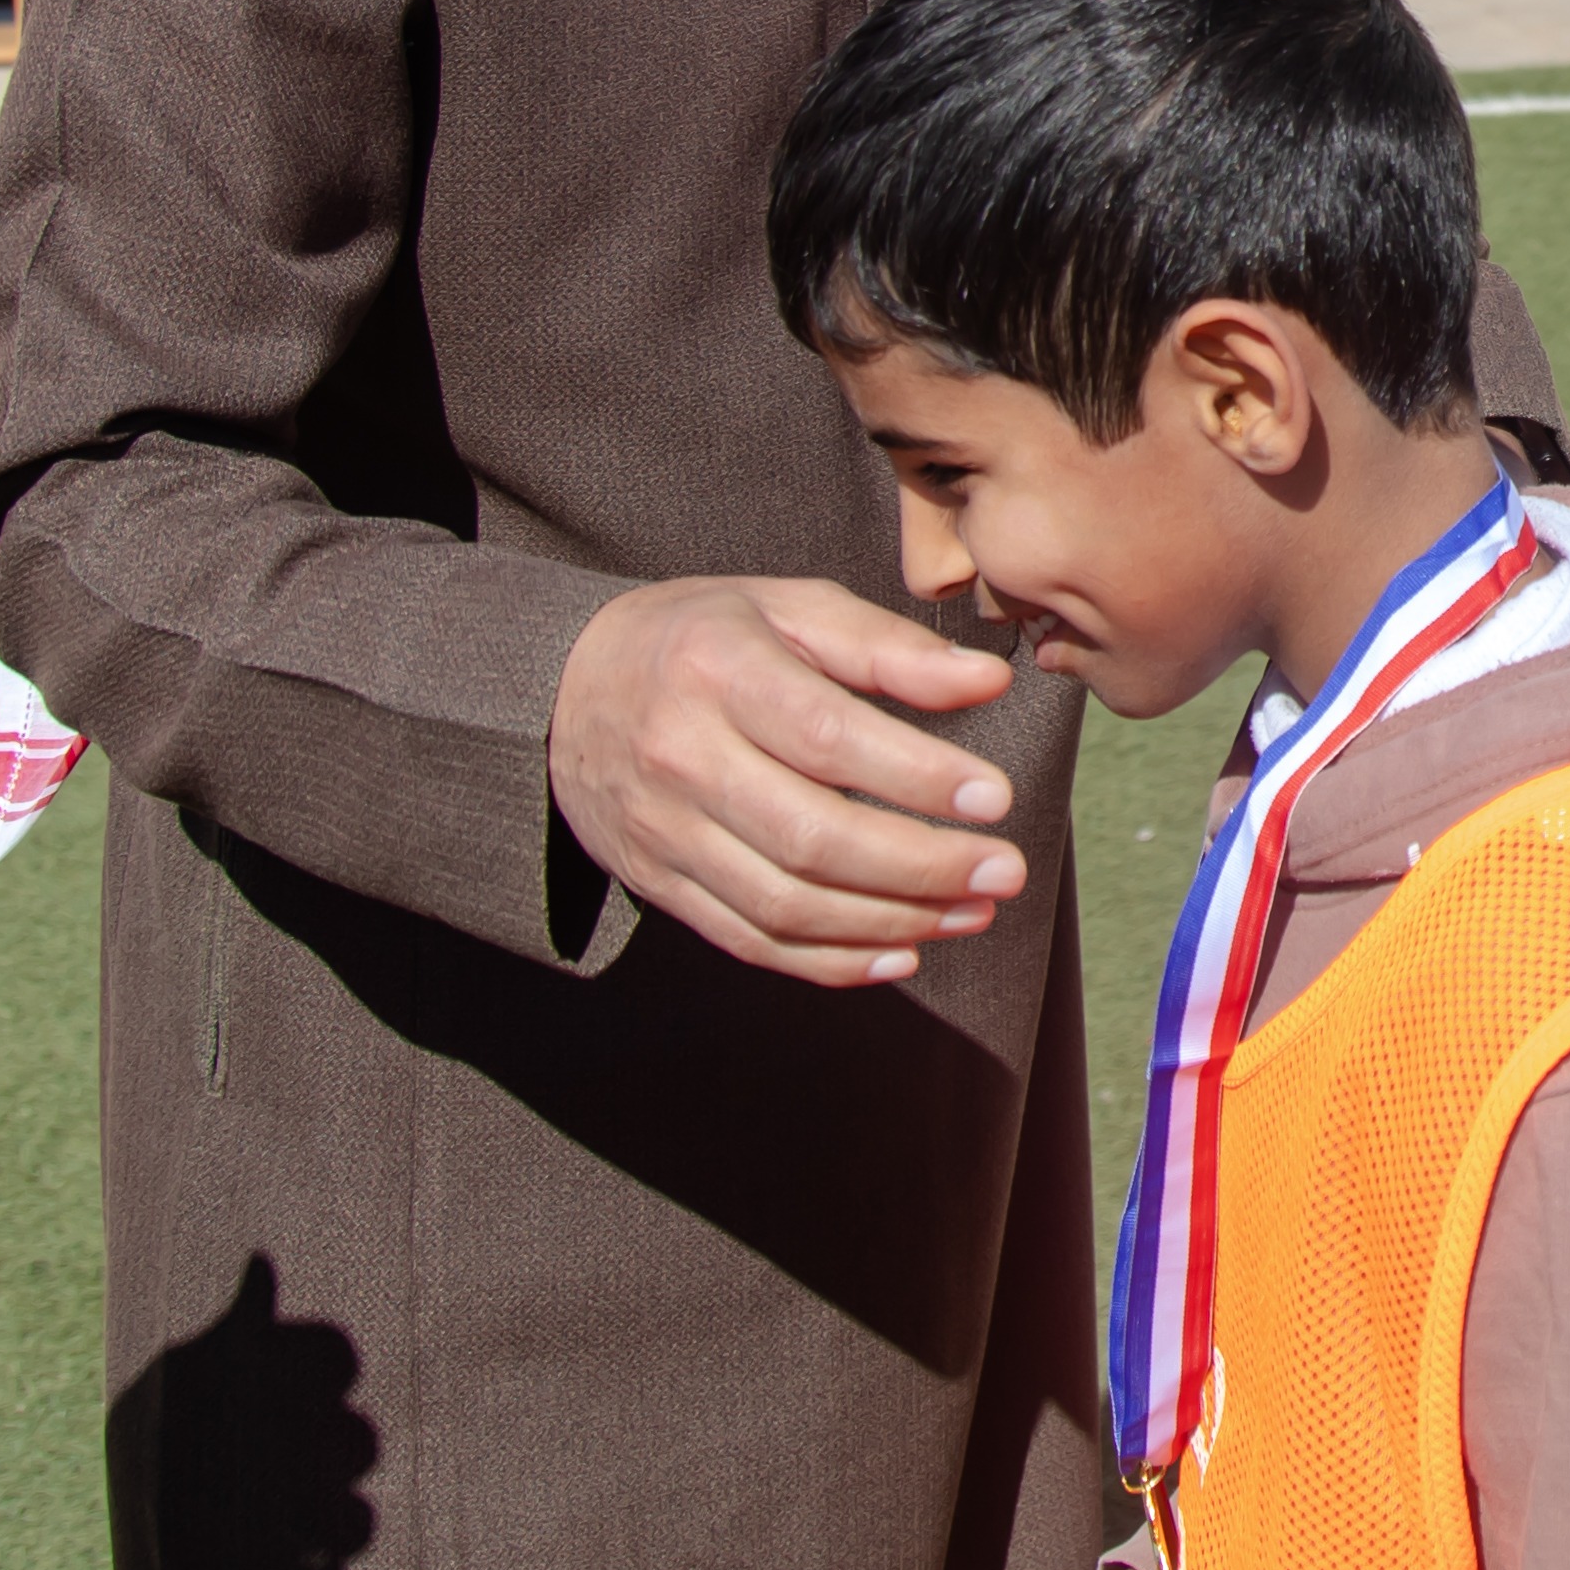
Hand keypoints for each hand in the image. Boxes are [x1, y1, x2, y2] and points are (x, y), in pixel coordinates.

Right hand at [546, 573, 1027, 984]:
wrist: (564, 686)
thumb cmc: (704, 637)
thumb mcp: (787, 608)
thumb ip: (887, 647)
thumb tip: (988, 683)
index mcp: (719, 671)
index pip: (828, 738)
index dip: (918, 778)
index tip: (998, 799)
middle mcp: (683, 757)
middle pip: (811, 837)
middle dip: (922, 867)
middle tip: (1005, 873)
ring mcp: (665, 831)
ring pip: (786, 903)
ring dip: (892, 920)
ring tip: (972, 913)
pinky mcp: (659, 883)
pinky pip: (751, 940)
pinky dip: (831, 961)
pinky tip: (902, 953)